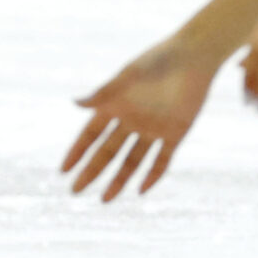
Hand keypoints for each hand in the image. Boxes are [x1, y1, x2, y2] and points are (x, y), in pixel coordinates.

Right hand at [63, 37, 222, 201]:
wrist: (194, 58)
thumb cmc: (157, 61)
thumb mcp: (128, 76)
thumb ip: (104, 93)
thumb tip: (74, 103)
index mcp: (116, 105)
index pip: (91, 134)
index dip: (77, 151)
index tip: (63, 170)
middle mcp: (132, 120)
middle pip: (107, 152)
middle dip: (91, 171)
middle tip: (75, 190)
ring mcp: (153, 129)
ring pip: (132, 161)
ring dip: (118, 179)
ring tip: (104, 199)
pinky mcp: (175, 134)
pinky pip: (162, 160)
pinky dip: (152, 175)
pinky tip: (140, 190)